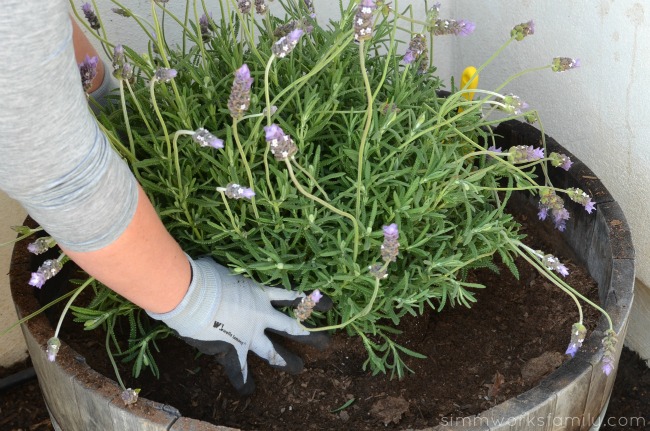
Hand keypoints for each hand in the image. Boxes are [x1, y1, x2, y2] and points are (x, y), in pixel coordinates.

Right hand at [148, 256, 330, 394]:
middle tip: (326, 343)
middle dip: (310, 337)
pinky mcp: (234, 351)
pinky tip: (248, 390)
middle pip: (292, 329)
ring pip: (274, 352)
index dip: (312, 302)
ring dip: (287, 362)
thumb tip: (214, 267)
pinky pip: (240, 371)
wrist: (193, 296)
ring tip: (301, 369)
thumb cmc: (205, 276)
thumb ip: (226, 275)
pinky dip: (244, 382)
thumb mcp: (222, 270)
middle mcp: (261, 316)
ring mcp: (249, 336)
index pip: (293, 298)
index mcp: (260, 294)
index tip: (330, 305)